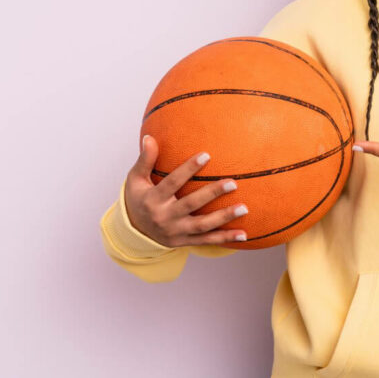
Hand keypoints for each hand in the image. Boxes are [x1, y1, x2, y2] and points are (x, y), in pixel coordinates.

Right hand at [123, 134, 248, 246]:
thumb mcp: (136, 179)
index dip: (188, 169)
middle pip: (191, 204)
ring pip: (202, 226)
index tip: (206, 155)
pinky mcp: (183, 242)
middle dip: (212, 194)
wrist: (134, 231)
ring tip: (244, 208)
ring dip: (224, 217)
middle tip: (233, 183)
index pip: (172, 182)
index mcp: (153, 199)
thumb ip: (145, 160)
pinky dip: (225, 239)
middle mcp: (164, 217)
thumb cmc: (139, 198)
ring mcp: (175, 232)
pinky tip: (243, 234)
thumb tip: (149, 137)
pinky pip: (206, 241)